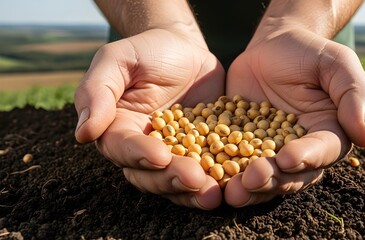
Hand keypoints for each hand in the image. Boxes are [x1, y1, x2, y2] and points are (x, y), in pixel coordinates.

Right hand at [74, 29, 224, 208]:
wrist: (185, 50)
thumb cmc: (147, 51)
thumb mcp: (117, 59)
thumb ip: (97, 91)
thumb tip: (83, 133)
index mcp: (117, 129)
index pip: (121, 148)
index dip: (138, 155)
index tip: (159, 155)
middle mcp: (142, 149)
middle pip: (149, 175)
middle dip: (171, 179)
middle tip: (194, 178)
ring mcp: (174, 154)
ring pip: (176, 182)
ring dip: (193, 191)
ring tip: (213, 193)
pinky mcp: (201, 153)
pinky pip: (206, 172)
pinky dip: (216, 182)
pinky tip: (229, 187)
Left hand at [224, 27, 364, 206]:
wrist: (272, 46)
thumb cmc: (310, 53)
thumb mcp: (337, 63)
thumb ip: (354, 95)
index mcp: (329, 134)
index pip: (323, 152)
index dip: (307, 157)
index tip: (287, 157)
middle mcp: (301, 150)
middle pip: (291, 175)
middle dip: (272, 180)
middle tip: (251, 180)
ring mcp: (269, 150)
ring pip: (263, 177)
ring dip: (248, 187)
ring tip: (230, 192)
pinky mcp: (242, 145)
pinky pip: (234, 162)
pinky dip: (223, 171)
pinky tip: (209, 176)